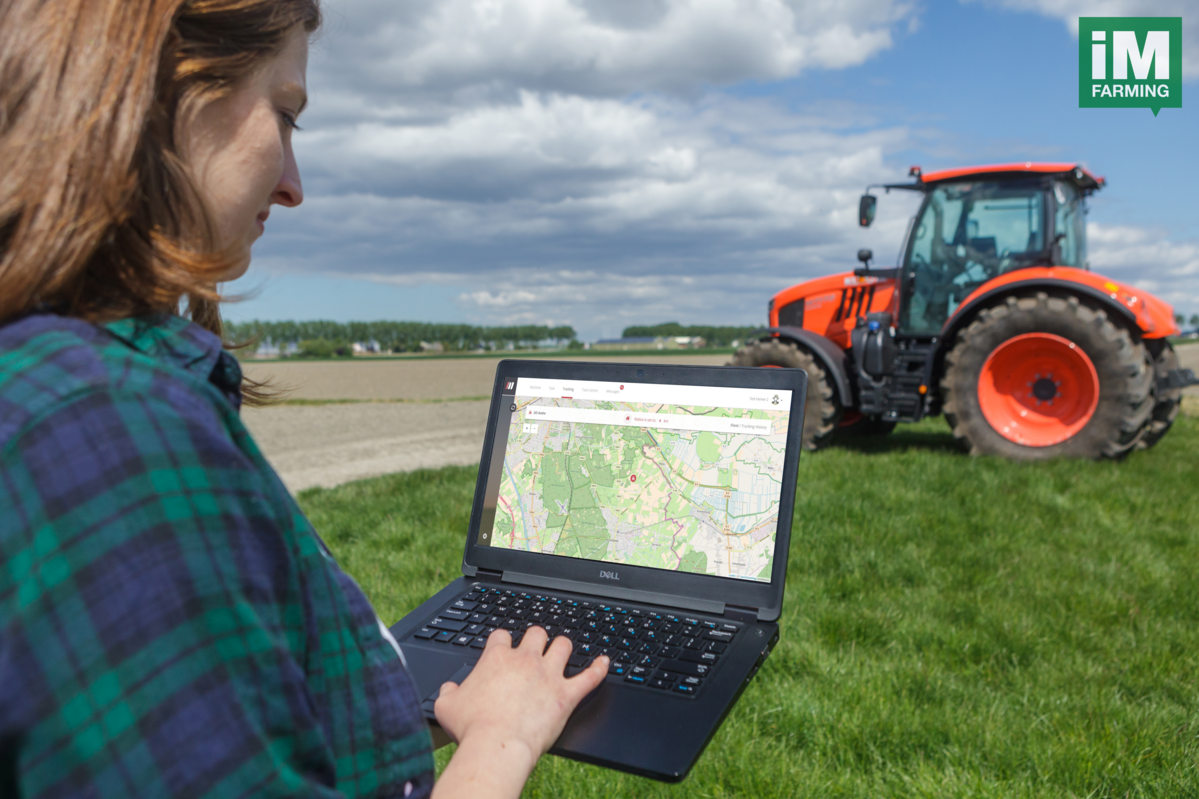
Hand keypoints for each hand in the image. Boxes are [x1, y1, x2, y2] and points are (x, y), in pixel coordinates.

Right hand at [430, 628, 607, 798]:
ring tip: (563, 651)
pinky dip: (599, 668)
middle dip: (536, 638)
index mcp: (497, 658)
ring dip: (563, 648)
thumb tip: (448, 689)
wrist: (496, 746)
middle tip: (535, 648)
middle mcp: (525, 660)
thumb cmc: (471, 728)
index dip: (503, 641)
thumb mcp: (446, 706)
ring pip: (563, 646)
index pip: (502, 635)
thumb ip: (447, 692)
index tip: (504, 648)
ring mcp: (548, 675)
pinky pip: (590, 676)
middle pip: (536, 633)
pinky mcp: (566, 695)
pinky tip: (605, 662)